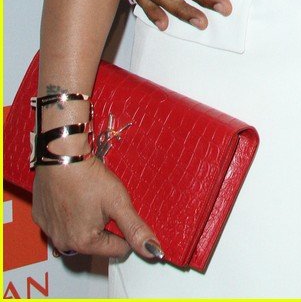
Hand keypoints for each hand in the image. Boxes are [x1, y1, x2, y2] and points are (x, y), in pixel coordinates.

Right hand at [33, 156, 163, 261]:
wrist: (61, 156)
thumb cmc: (89, 178)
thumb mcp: (119, 202)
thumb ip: (136, 228)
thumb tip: (153, 250)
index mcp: (85, 243)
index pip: (117, 249)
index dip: (126, 232)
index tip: (122, 212)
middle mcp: (64, 243)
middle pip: (96, 243)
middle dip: (104, 226)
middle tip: (104, 202)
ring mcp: (49, 231)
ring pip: (77, 233)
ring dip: (85, 221)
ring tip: (88, 197)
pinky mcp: (40, 217)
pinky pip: (59, 222)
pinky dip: (68, 213)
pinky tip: (72, 196)